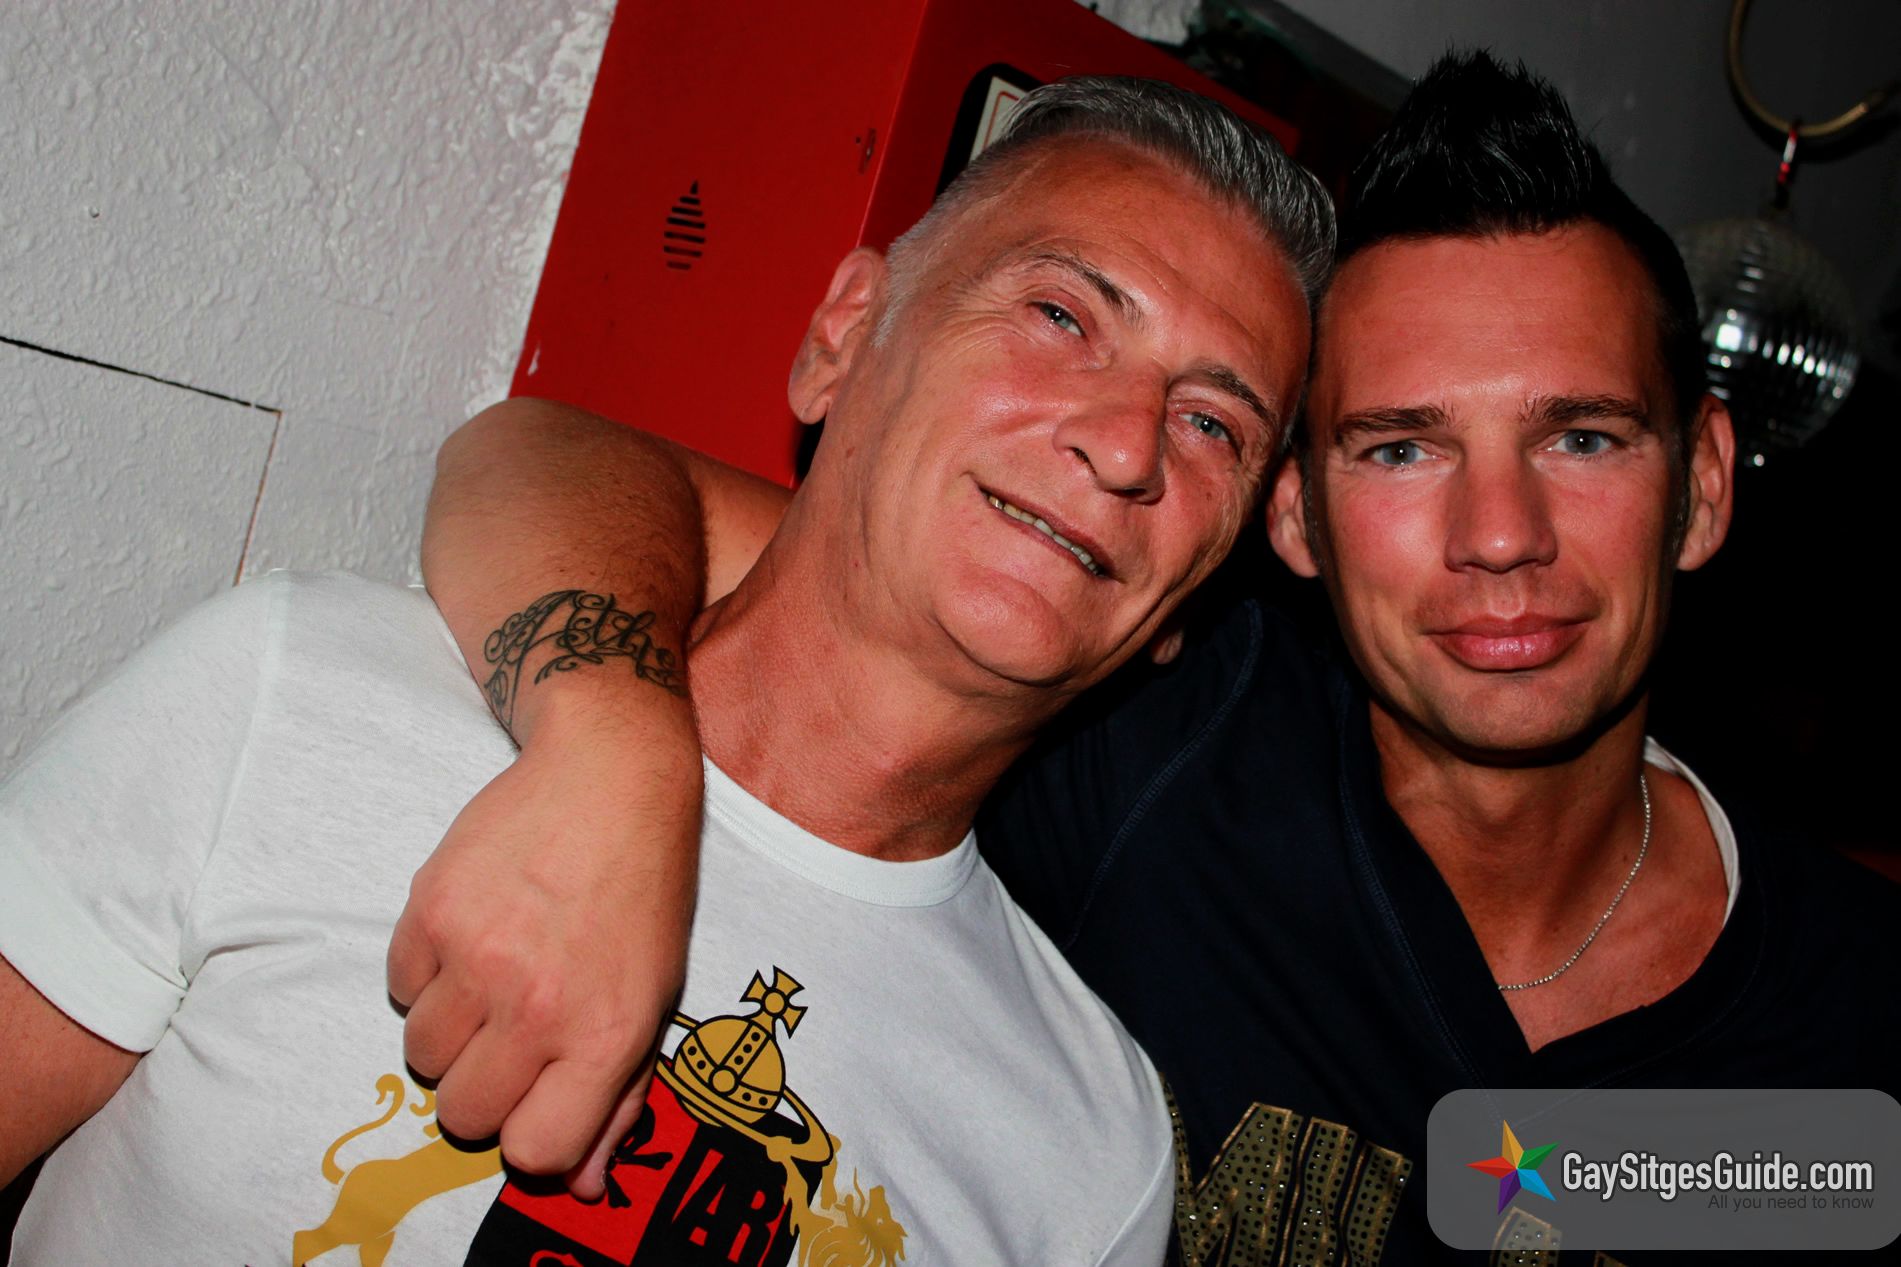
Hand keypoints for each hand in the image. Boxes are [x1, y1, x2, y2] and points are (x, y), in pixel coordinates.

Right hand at [388, 700, 700, 1196]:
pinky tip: (474, 930)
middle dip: (481, 1089)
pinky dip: (426, 972)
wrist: (610, 777)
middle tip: (511, 1035)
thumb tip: (578, 1184)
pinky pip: (398, 986)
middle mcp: (539, 1004)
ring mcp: (478, 957)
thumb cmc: (643, 890)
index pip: (534, 1152)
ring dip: (450, 1030)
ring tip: (495, 973)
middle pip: (462, 1115)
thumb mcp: (656, 995)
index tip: (537, 1100)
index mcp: (605, 1034)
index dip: (530, 1136)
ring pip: (420, 1055)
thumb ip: (618, 1095)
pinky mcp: (431, 909)